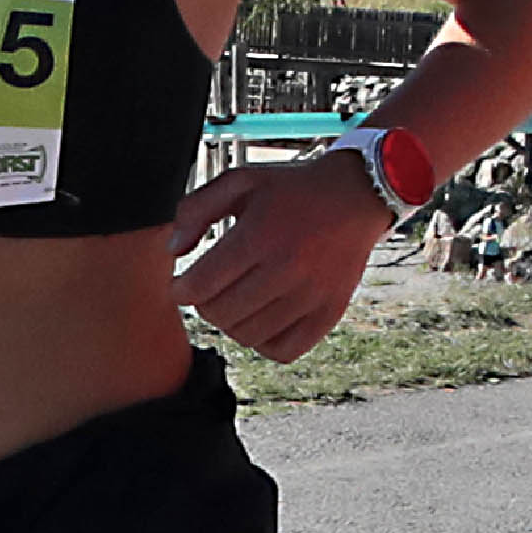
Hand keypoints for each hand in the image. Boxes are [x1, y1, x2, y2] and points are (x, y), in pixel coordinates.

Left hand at [168, 151, 392, 362]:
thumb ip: (195, 209)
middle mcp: (288, 269)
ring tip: (234, 302)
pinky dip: (264, 343)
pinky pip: (284, 351)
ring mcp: (312, 294)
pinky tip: (261, 320)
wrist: (358, 195)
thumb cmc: (289, 190)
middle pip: (219, 315)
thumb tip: (173, 251)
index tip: (184, 283)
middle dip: (203, 305)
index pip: (199, 287)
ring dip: (230, 324)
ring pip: (247, 336)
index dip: (180, 290)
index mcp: (260, 236)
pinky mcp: (331, 312)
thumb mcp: (240, 181)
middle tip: (210, 291)